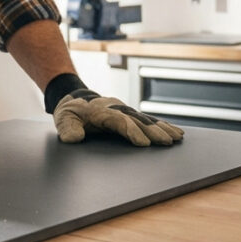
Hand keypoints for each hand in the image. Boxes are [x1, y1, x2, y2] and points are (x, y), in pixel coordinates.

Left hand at [46, 74, 183, 146]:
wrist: (75, 98)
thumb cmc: (70, 111)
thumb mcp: (63, 119)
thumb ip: (68, 129)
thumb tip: (74, 139)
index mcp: (101, 111)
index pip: (119, 121)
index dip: (132, 131)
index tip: (144, 143)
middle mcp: (116, 108)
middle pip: (137, 120)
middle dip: (153, 131)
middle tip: (167, 142)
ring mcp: (124, 110)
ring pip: (146, 119)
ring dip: (162, 128)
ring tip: (177, 138)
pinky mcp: (129, 114)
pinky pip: (148, 119)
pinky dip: (162, 125)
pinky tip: (175, 132)